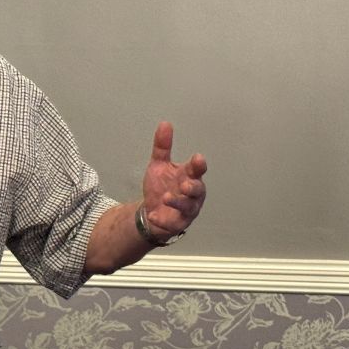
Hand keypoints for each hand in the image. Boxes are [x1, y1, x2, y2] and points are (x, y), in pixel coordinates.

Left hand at [141, 121, 206, 239]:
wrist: (150, 210)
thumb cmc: (161, 186)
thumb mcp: (159, 165)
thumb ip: (162, 147)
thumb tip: (165, 123)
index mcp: (189, 176)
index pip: (197, 169)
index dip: (198, 165)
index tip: (197, 158)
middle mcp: (192, 194)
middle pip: (198, 190)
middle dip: (193, 187)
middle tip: (184, 185)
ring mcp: (186, 210)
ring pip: (187, 207)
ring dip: (177, 202)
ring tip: (165, 198)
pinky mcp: (177, 224)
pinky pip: (172, 224)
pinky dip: (162, 219)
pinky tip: (153, 215)